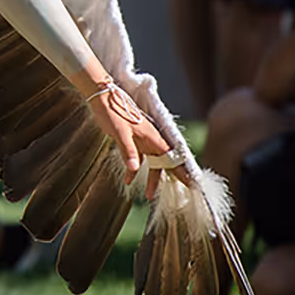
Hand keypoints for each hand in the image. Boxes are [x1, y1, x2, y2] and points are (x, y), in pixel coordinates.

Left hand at [83, 80, 177, 197]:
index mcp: (153, 137)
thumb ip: (128, 152)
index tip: (192, 183)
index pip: (172, 157)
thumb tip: (135, 169)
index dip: (182, 171)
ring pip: (150, 162)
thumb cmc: (113, 113)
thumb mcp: (120, 133)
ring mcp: (141, 140)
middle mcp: (150, 139)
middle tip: (180, 193)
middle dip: (170, 178)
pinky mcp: (131, 140)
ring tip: (148, 196)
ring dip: (150, 178)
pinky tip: (127, 180)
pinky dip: (133, 169)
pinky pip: (136, 158)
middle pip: (164, 162)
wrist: (102, 98)